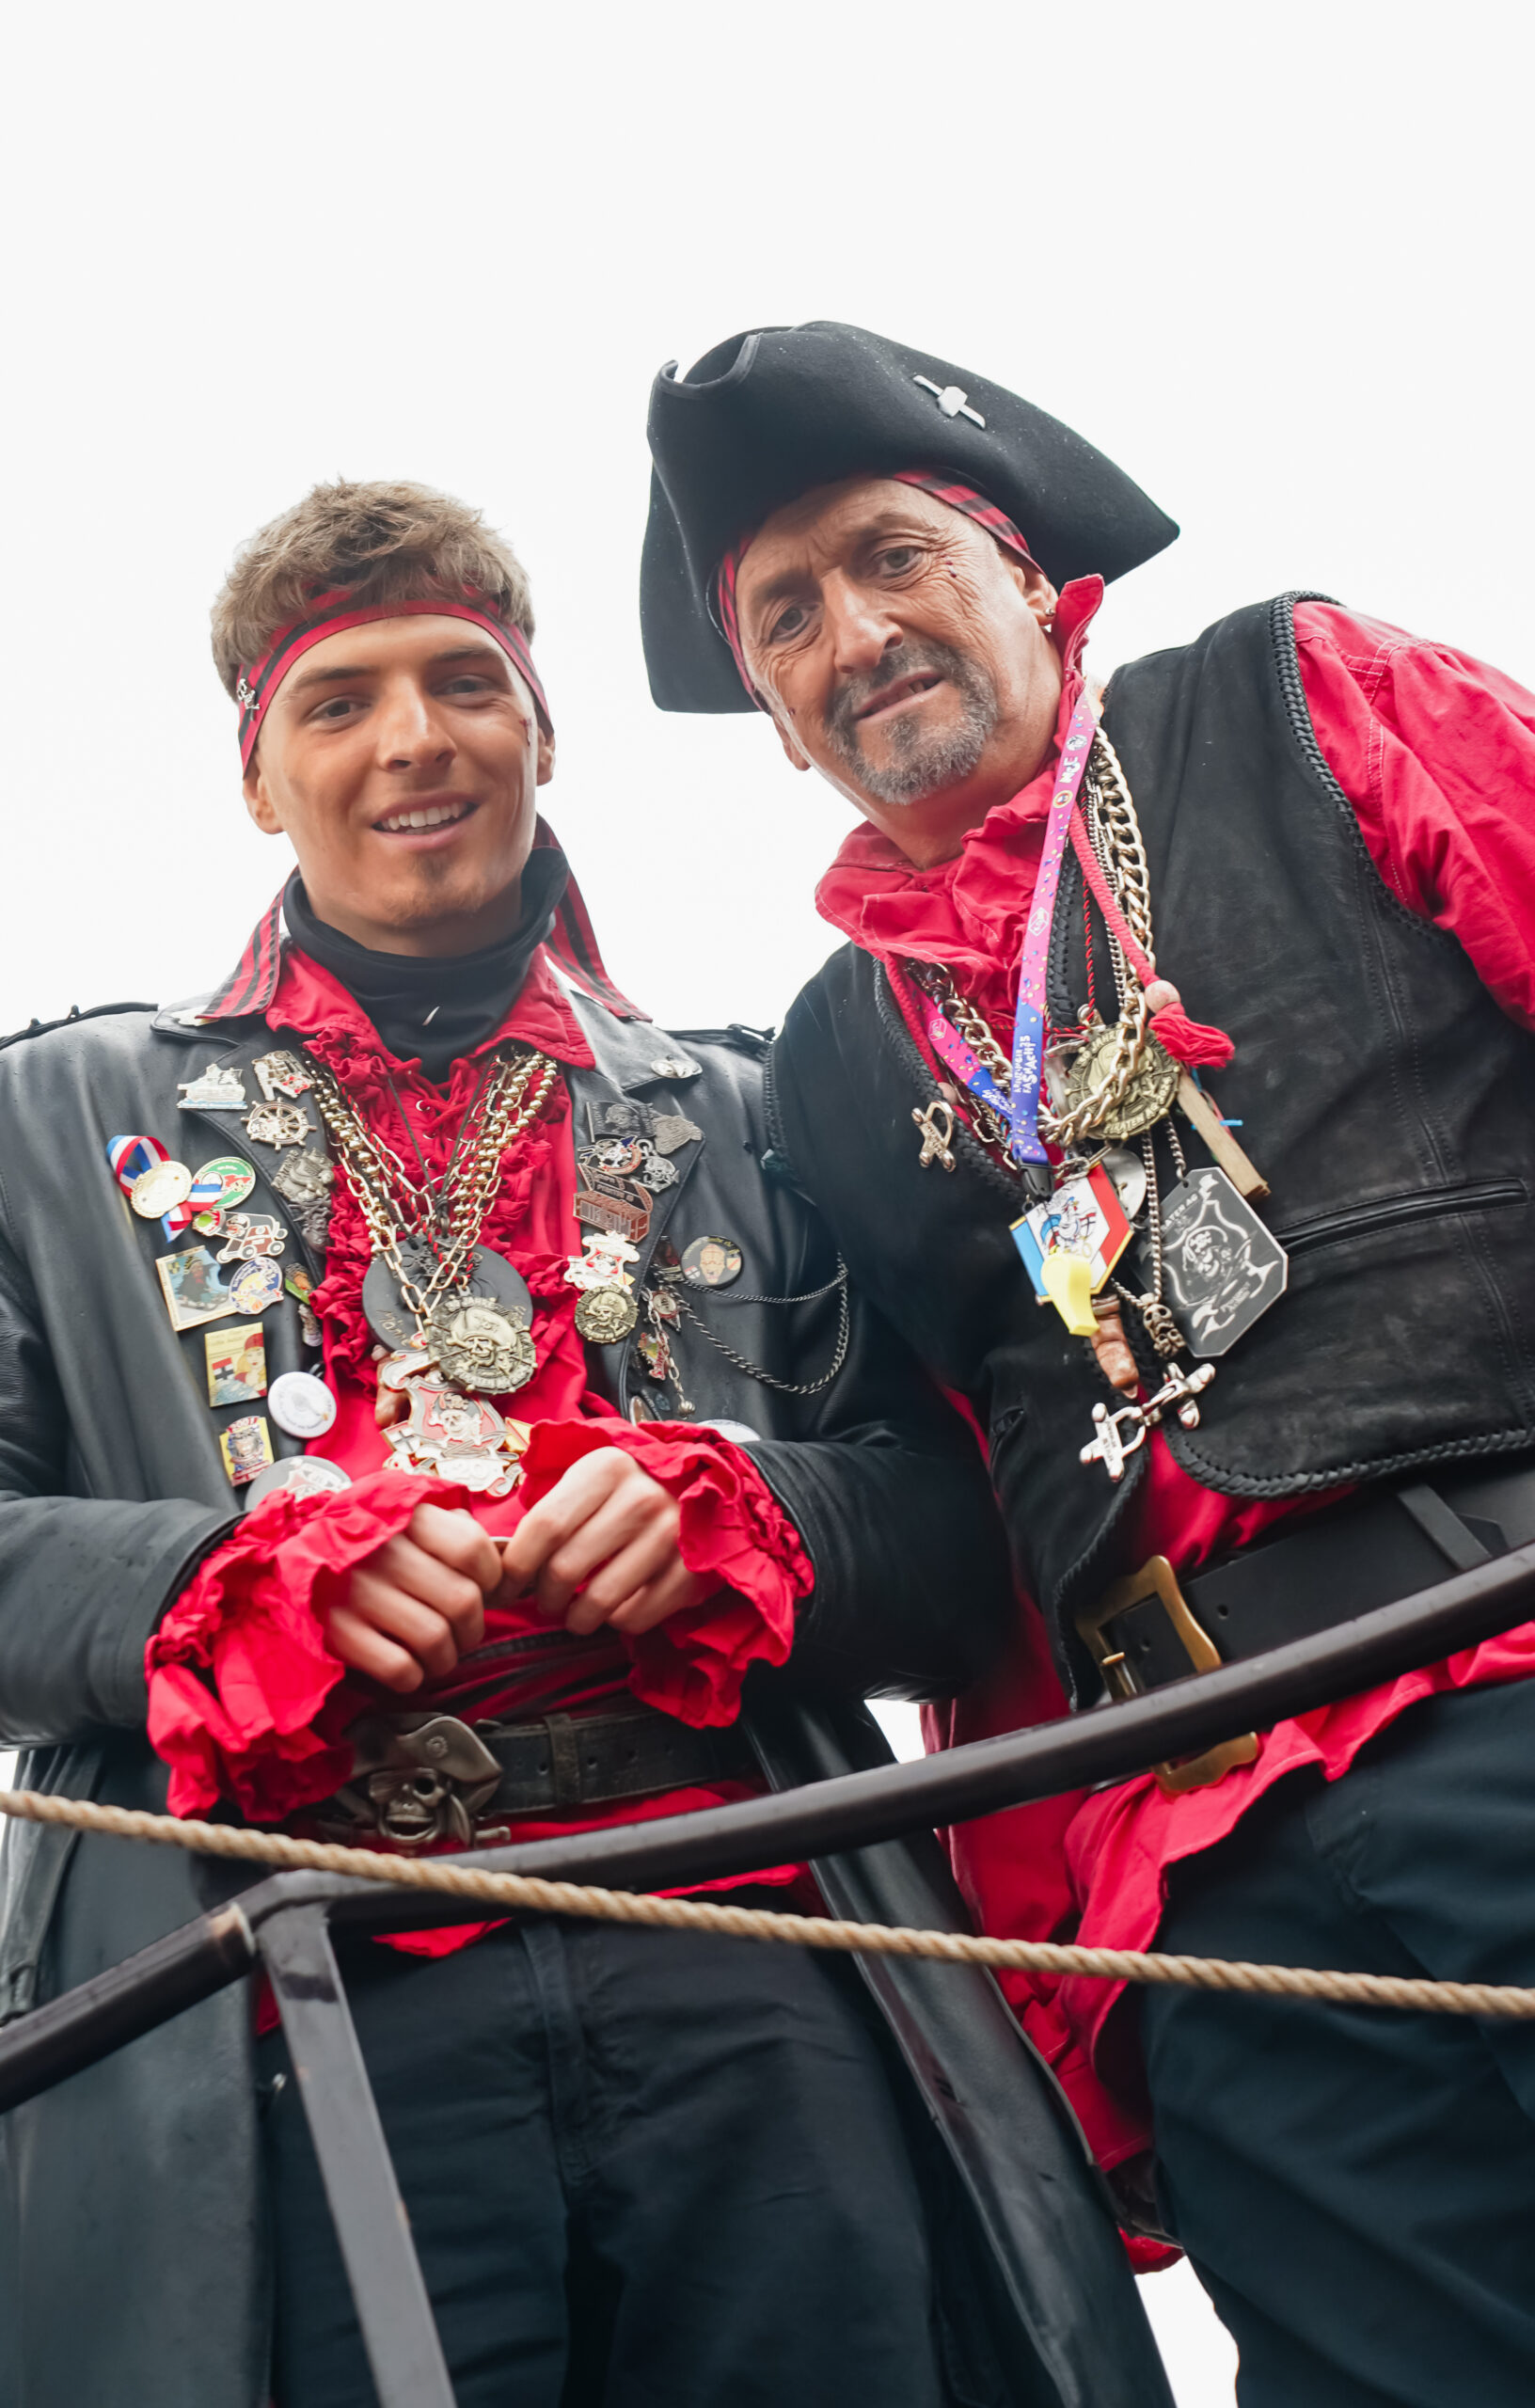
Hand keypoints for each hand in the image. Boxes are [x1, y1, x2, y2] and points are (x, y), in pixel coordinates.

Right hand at [321, 1503, 501, 1692]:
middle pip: (461, 1601)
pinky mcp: (337, 1631)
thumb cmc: (366, 1542)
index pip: (473, 1551)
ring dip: (445, 1658)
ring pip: (435, 1639)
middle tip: (464, 1633)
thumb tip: (505, 1566)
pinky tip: (408, 1668)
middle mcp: (383, 1552)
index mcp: (406, 1517)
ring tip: (438, 1654)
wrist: (290, 1554)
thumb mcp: (408, 1517)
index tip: (486, 1591)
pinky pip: (398, 1668)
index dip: (492, 1579)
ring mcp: (357, 1592)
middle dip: (472, 1629)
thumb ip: (453, 1532)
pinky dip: (413, 1677)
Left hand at [498, 1448, 707, 1636]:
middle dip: (545, 1597)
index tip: (505, 1586)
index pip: (544, 1527)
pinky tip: (617, 1607)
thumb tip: (501, 1563)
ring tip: (577, 1612)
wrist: (707, 1488)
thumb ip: (551, 1511)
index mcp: (606, 1469)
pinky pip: (635, 1616)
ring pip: (599, 1601)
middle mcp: (640, 1499)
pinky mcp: (691, 1571)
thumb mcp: (591, 1479)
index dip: (516, 1566)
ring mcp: (670, 1536)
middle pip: (565, 1568)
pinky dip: (617, 1621)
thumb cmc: (631, 1489)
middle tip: (547, 1601)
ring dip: (577, 1617)